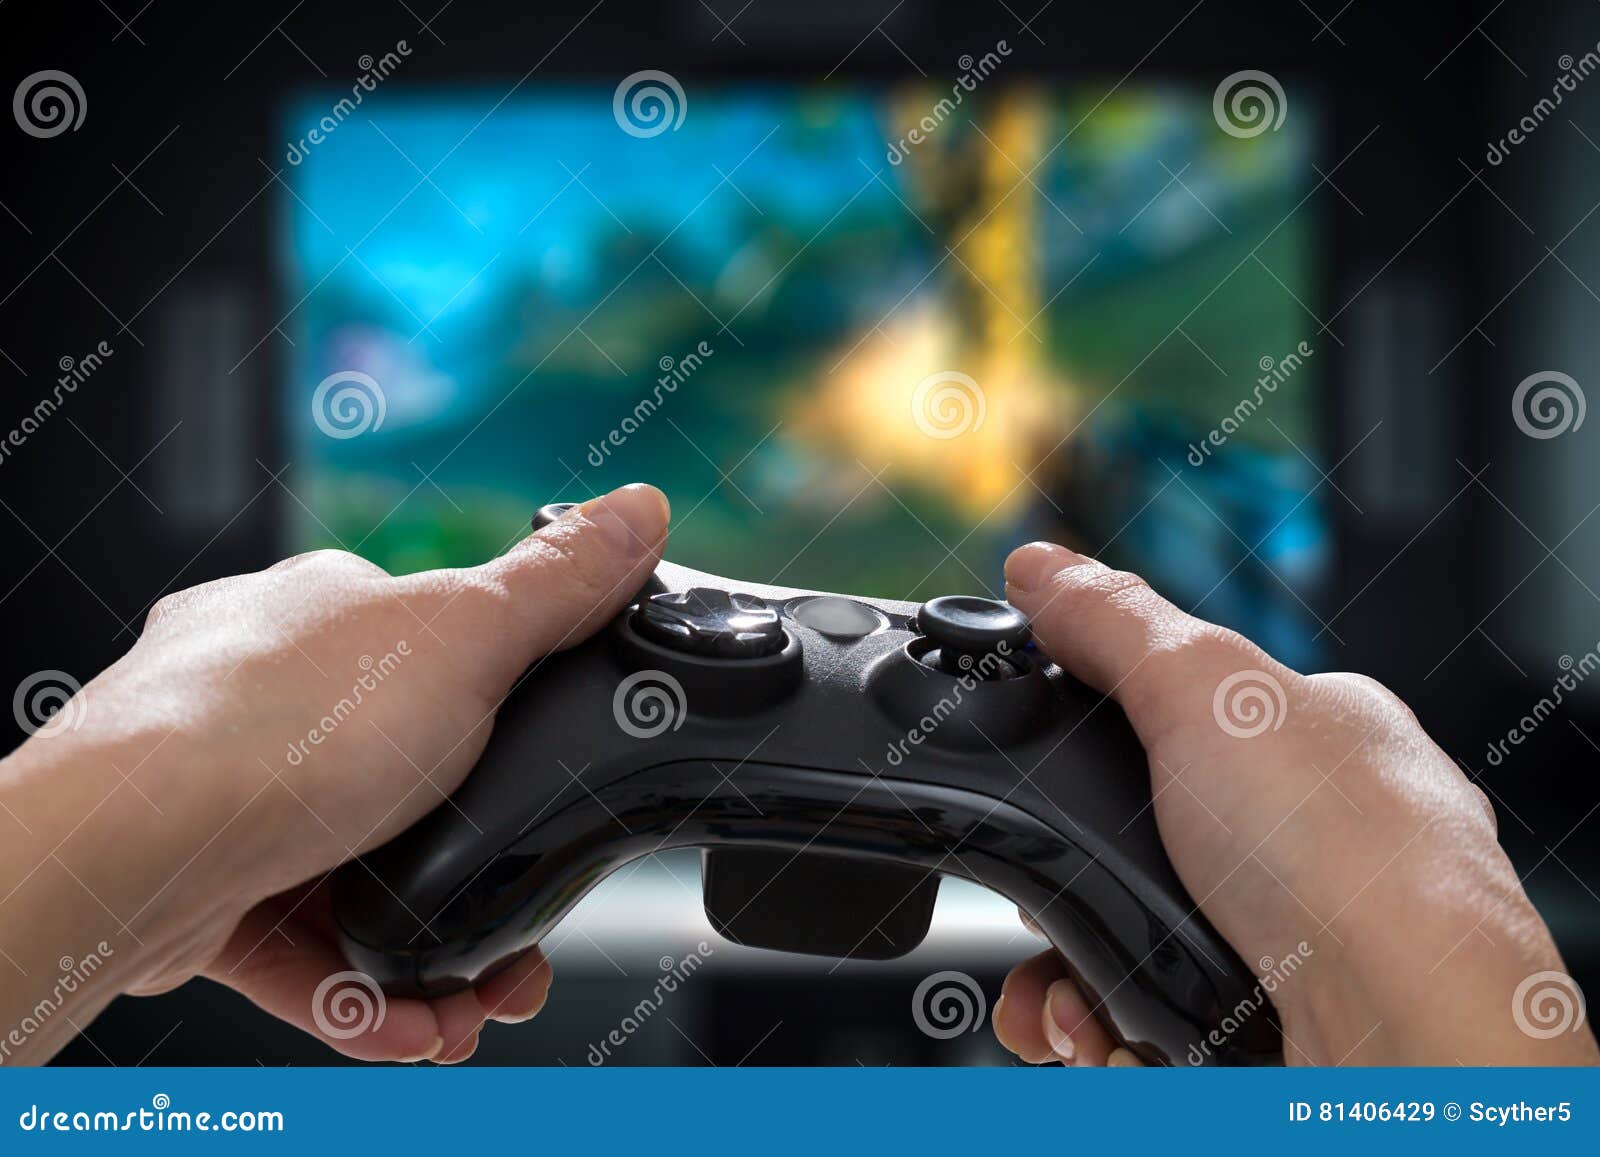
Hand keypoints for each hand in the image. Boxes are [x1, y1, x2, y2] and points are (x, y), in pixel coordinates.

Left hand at [0, 484, 669, 1064]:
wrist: (132, 849)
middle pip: (410, 785)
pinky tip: (413, 1021)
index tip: (549, 788)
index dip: (510, 724)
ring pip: (360, 879)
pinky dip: (365, 990)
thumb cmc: (283, 724)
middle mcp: (270, 696)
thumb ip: (558, 585)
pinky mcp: (203, 889)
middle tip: (524, 931)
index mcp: (329, 616)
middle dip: (479, 867)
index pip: (443, 654)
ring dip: (432, 949)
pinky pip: (304, 948)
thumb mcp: (467, 635)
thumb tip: (639, 506)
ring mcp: (232, 796)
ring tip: (476, 1000)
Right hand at [990, 542, 1599, 1066]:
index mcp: (1316, 734)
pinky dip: (1103, 1023)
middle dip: (1069, 874)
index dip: (1098, 736)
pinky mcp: (1267, 1021)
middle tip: (1046, 889)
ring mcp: (1294, 934)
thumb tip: (1039, 565)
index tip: (1043, 764)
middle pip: (1140, 835)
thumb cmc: (1351, 848)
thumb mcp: (1205, 687)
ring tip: (1061, 990)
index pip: (1180, 709)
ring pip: (1137, 933)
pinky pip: (1151, 1015)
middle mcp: (1313, 835)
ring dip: (1069, 964)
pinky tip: (1100, 1027)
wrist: (1405, 1031)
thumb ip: (1113, 622)